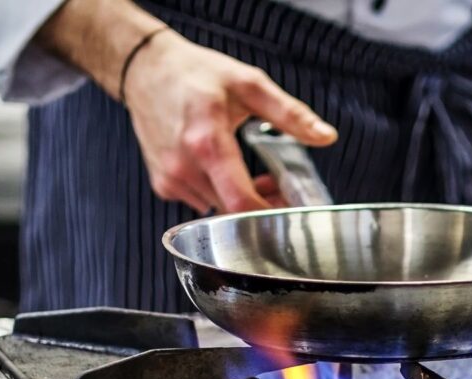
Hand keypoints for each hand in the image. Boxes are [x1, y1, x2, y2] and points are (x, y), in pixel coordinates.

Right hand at [34, 0, 336, 213]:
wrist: (145, 70)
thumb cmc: (195, 74)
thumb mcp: (249, 84)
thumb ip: (290, 114)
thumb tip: (326, 136)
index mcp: (207, 142)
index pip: (240, 203)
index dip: (271, 215)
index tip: (290, 209)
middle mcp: (184, 166)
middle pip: (233, 212)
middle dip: (261, 206)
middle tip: (278, 185)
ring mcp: (171, 179)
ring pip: (218, 211)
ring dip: (240, 201)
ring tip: (254, 176)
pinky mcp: (164, 185)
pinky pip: (200, 203)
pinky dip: (219, 196)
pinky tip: (226, 174)